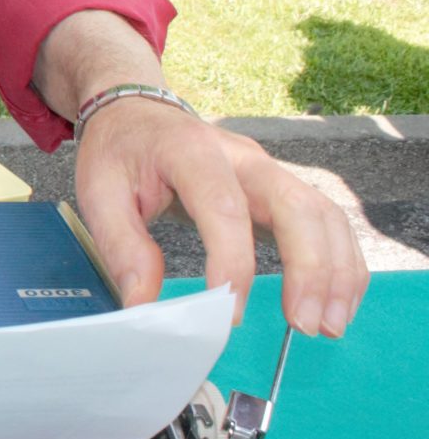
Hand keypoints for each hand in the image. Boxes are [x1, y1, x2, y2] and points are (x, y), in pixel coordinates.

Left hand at [73, 98, 367, 335]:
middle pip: (295, 206)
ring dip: (337, 272)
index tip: (228, 313)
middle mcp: (241, 156)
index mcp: (190, 151)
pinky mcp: (280, 188)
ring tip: (328, 326)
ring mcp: (268, 170)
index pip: (224, 207)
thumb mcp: (97, 192)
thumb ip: (122, 248)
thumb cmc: (118, 152)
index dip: (232, 262)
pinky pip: (326, 222)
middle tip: (303, 326)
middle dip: (310, 269)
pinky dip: (340, 263)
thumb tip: (144, 307)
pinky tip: (335, 303)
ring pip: (323, 214)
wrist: (134, 112)